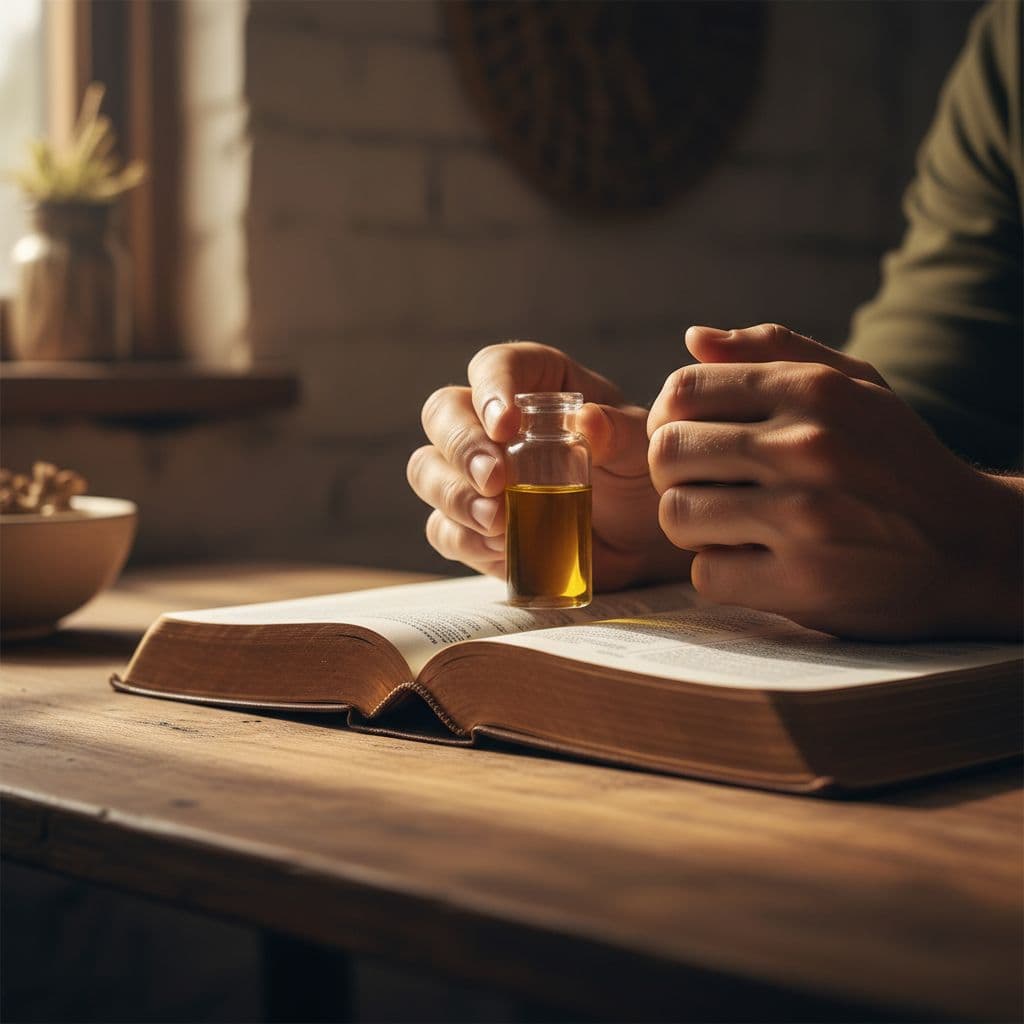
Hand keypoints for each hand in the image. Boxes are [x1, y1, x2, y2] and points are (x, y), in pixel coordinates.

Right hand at [408, 342, 691, 589]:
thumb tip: (588, 420)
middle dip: (461, 447)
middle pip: (443, 413)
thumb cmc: (638, 476)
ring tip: (498, 521)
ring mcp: (473, 474)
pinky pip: (443, 528)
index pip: (494, 366)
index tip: (505, 425)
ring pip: (427, 470)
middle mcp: (492, 422)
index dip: (490, 390)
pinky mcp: (470, 525)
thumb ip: (620, 432)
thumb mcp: (641, 450)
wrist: (639, 539)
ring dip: (454, 496)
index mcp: (536, 382)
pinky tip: (502, 548)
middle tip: (495, 481)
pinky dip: (465, 540)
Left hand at [647, 324, 1022, 638]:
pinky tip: (755, 563)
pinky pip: (706, 575)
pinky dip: (720, 573)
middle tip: (704, 486)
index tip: (689, 438)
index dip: (670, 417)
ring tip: (729, 525)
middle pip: (667, 453)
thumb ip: (773, 353)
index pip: (684, 389)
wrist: (973, 547)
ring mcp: (804, 518)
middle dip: (673, 473)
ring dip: (692, 526)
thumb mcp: (857, 387)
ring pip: (676, 515)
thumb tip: (694, 339)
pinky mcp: (804, 584)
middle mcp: (806, 448)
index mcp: (813, 392)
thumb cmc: (898, 461)